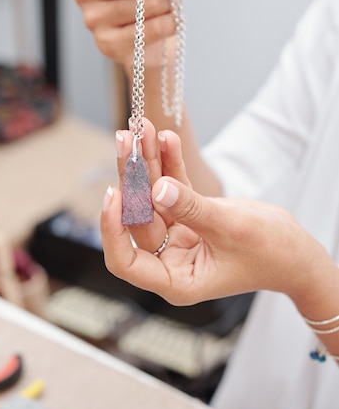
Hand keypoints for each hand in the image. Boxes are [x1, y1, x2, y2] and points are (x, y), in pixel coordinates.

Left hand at [102, 121, 328, 308]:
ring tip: (140, 128)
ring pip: (152, 197)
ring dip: (147, 163)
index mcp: (175, 279)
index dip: (113, 229)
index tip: (114, 193)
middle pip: (138, 217)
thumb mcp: (230, 228)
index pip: (126, 261)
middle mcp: (169, 259)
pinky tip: (165, 138)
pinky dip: (170, 164)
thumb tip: (157, 189)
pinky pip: (173, 187)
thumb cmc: (270, 252)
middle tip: (126, 141)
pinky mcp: (188, 216)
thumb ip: (192, 209)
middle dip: (132, 178)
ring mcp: (177, 236)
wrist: (296, 251)